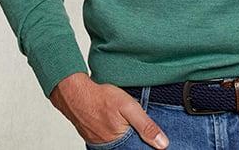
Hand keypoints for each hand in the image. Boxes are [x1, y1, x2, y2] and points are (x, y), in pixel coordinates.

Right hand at [49, 72, 168, 148]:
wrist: (75, 94)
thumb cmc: (100, 98)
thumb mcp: (129, 107)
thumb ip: (146, 125)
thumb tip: (163, 144)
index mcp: (121, 144)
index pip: (139, 149)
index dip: (146, 144)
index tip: (153, 139)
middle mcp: (110, 148)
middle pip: (130, 147)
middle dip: (136, 139)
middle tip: (133, 124)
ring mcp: (100, 145)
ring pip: (120, 144)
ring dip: (125, 136)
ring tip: (124, 122)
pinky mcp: (94, 140)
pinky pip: (110, 141)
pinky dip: (115, 134)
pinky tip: (116, 123)